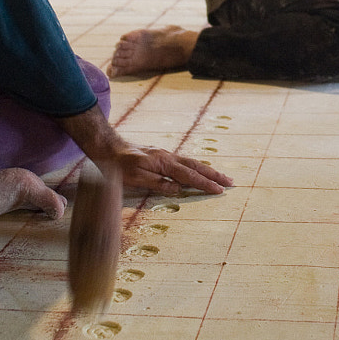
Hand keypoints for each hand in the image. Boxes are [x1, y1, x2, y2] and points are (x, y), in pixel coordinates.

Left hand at [57, 106, 233, 196]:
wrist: (108, 148)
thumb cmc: (118, 166)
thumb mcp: (135, 178)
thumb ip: (157, 183)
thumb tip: (178, 189)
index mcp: (163, 163)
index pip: (189, 176)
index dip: (205, 184)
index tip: (220, 190)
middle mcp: (167, 157)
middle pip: (196, 166)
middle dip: (214, 175)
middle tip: (231, 182)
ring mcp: (165, 155)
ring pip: (191, 163)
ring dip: (207, 171)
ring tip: (220, 177)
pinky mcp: (161, 156)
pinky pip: (183, 162)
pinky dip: (196, 167)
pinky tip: (198, 171)